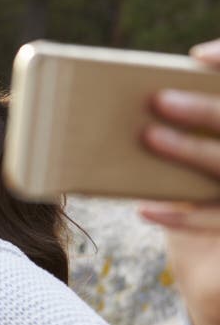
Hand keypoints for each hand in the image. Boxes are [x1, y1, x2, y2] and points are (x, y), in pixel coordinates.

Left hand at [139, 38, 219, 324]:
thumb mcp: (192, 148)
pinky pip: (212, 221)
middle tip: (158, 99)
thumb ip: (182, 129)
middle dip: (203, 110)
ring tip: (147, 136)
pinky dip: (179, 214)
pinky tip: (144, 208)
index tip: (195, 57)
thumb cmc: (189, 179)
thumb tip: (114, 105)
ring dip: (188, 150)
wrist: (215, 267)